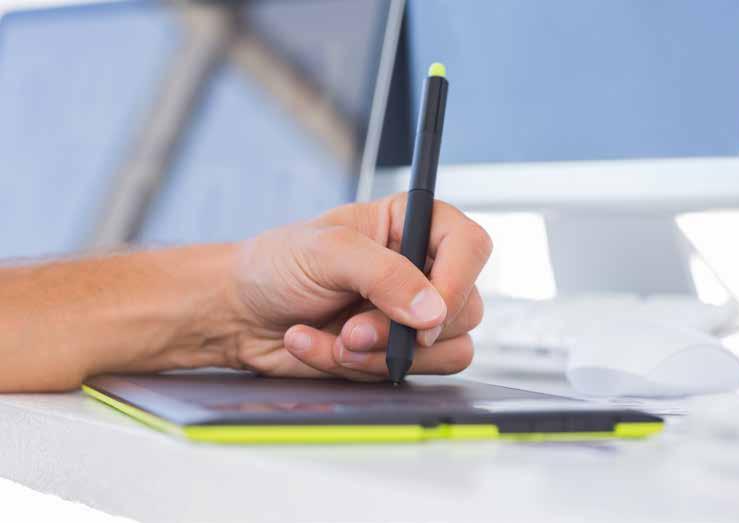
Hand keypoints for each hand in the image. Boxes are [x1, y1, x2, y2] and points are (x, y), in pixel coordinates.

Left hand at [230, 193, 492, 379]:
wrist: (240, 312)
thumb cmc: (277, 264)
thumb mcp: (326, 251)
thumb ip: (384, 274)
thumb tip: (432, 310)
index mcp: (410, 225)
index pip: (470, 247)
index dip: (458, 280)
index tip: (426, 311)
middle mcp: (419, 270)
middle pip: (464, 308)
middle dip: (403, 330)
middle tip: (354, 328)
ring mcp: (410, 316)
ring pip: (445, 351)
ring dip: (383, 355)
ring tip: (335, 338)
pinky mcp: (395, 353)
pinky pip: (408, 375)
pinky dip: (361, 369)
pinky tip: (319, 346)